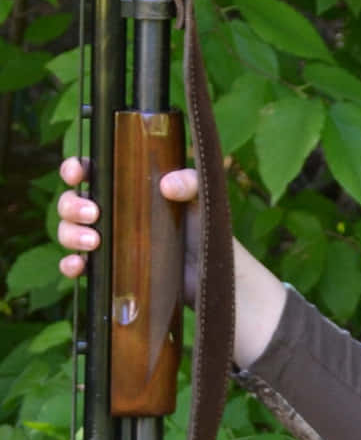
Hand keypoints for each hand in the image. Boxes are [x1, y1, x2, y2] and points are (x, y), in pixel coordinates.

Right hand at [57, 155, 201, 304]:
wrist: (212, 271)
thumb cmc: (204, 228)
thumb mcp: (201, 197)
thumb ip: (191, 182)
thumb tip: (166, 185)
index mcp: (124, 188)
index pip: (90, 172)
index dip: (75, 169)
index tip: (78, 174)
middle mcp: (110, 213)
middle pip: (70, 202)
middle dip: (71, 205)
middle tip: (93, 213)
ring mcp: (107, 243)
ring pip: (68, 232)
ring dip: (71, 234)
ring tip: (94, 241)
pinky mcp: (109, 270)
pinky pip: (77, 266)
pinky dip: (70, 265)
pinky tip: (79, 265)